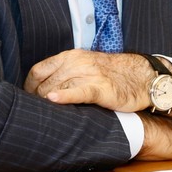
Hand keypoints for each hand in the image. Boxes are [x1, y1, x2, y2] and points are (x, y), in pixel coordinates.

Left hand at [25, 50, 151, 111]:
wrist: (142, 76)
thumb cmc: (112, 74)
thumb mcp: (85, 65)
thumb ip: (65, 72)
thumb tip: (41, 89)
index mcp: (70, 56)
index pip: (38, 71)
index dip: (28, 88)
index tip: (28, 101)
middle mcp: (77, 62)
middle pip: (45, 83)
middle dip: (36, 99)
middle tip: (36, 113)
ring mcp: (89, 74)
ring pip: (58, 87)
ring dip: (46, 102)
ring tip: (42, 116)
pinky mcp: (101, 88)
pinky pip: (79, 91)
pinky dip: (65, 96)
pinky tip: (55, 100)